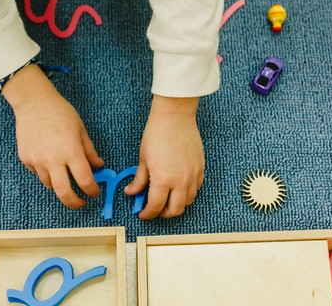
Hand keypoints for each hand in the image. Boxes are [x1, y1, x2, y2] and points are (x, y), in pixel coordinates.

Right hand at [2, 64, 103, 207]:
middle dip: (75, 202)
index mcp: (71, 151)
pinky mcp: (25, 159)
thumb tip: (99, 166)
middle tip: (81, 202)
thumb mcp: (81, 130)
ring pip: (50, 185)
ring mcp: (37, 160)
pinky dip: (46, 172)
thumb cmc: (60, 112)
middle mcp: (53, 159)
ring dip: (60, 185)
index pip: (85, 180)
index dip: (92, 190)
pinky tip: (49, 161)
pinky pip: (37, 173)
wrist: (33, 102)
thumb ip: (90, 151)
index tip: (95, 192)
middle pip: (64, 193)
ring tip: (66, 176)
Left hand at [125, 95, 204, 218]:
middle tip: (155, 210)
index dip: (147, 214)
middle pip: (175, 210)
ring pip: (188, 202)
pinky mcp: (200, 168)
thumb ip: (139, 180)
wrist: (175, 117)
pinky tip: (179, 188)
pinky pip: (196, 188)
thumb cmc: (157, 134)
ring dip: (177, 205)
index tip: (142, 213)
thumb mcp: (143, 159)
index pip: (155, 207)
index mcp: (163, 180)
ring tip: (168, 200)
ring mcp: (193, 175)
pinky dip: (188, 193)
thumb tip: (131, 192)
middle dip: (163, 214)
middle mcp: (180, 181)